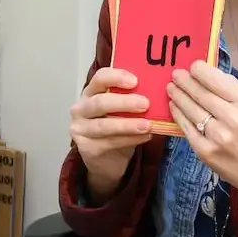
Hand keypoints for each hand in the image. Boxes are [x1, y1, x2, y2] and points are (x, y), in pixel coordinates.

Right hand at [68, 66, 154, 200]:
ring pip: (104, 125)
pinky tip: (145, 137)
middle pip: (100, 102)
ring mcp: (80, 129)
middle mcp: (81, 109)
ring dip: (128, 125)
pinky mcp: (87, 148)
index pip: (99, 78)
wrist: (108, 159)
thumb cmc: (117, 129)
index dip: (117, 77)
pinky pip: (109, 142)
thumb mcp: (123, 111)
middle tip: (145, 104)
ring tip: (148, 125)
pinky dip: (130, 139)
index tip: (135, 81)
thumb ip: (132, 99)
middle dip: (124, 102)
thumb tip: (157, 90)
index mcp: (91, 92)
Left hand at [166, 61, 237, 212]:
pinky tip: (174, 107)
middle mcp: (232, 117)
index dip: (199, 71)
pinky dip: (179, 116)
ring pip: (191, 110)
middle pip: (201, 93)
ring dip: (178, 96)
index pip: (216, 80)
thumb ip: (235, 92)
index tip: (192, 66)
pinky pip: (187, 129)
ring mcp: (218, 136)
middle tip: (175, 74)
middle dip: (185, 81)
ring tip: (171, 88)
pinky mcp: (206, 152)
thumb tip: (210, 76)